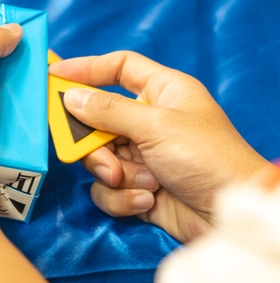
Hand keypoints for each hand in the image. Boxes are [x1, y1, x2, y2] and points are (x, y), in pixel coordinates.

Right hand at [50, 52, 269, 242]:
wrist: (227, 215)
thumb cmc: (205, 157)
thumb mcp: (155, 126)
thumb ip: (107, 110)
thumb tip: (69, 96)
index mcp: (163, 92)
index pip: (119, 68)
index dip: (86, 68)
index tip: (54, 75)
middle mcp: (150, 120)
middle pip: (97, 119)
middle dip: (96, 143)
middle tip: (92, 152)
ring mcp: (142, 155)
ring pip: (99, 157)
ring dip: (115, 173)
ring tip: (141, 182)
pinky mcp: (137, 186)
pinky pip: (108, 187)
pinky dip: (123, 196)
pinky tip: (147, 200)